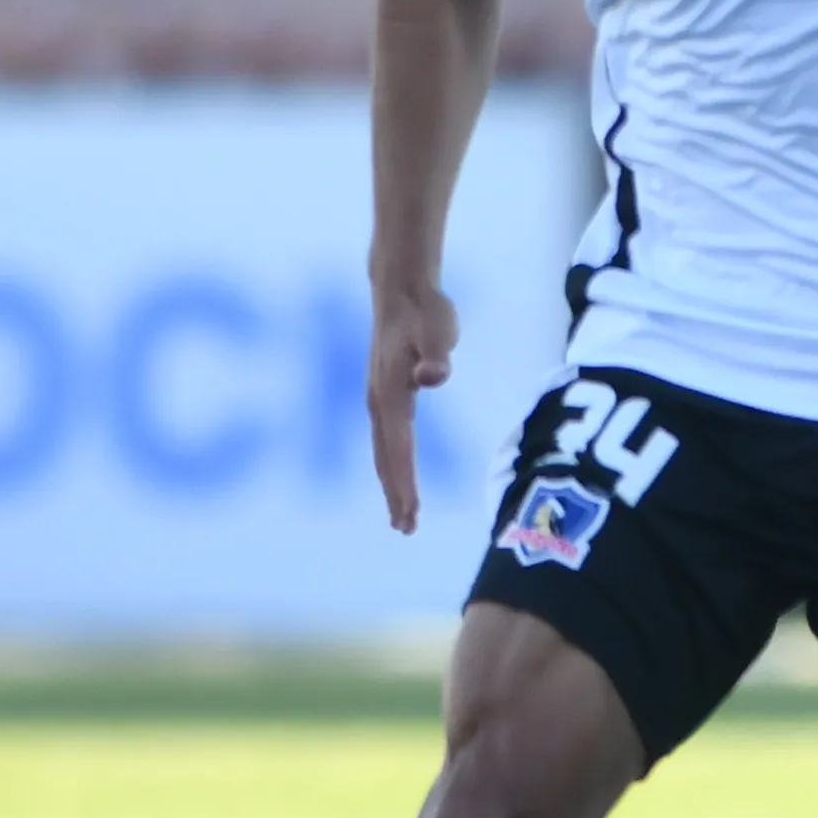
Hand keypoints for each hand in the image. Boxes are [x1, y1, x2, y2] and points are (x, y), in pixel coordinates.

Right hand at [365, 278, 459, 532]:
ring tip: (402, 514)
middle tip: (405, 528)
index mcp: (390, 393)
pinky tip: (398, 472)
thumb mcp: (439, 329)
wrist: (402, 289)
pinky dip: (391, 461)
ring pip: (383, 450)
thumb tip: (432, 377)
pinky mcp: (384, 392)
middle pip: (386, 457)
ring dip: (391, 482)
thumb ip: (438, 354)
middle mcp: (378, 400)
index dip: (404, 483)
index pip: (398, 449)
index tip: (410, 513)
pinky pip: (387, 437)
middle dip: (395, 493)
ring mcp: (378, 397)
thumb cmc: (426, 311)